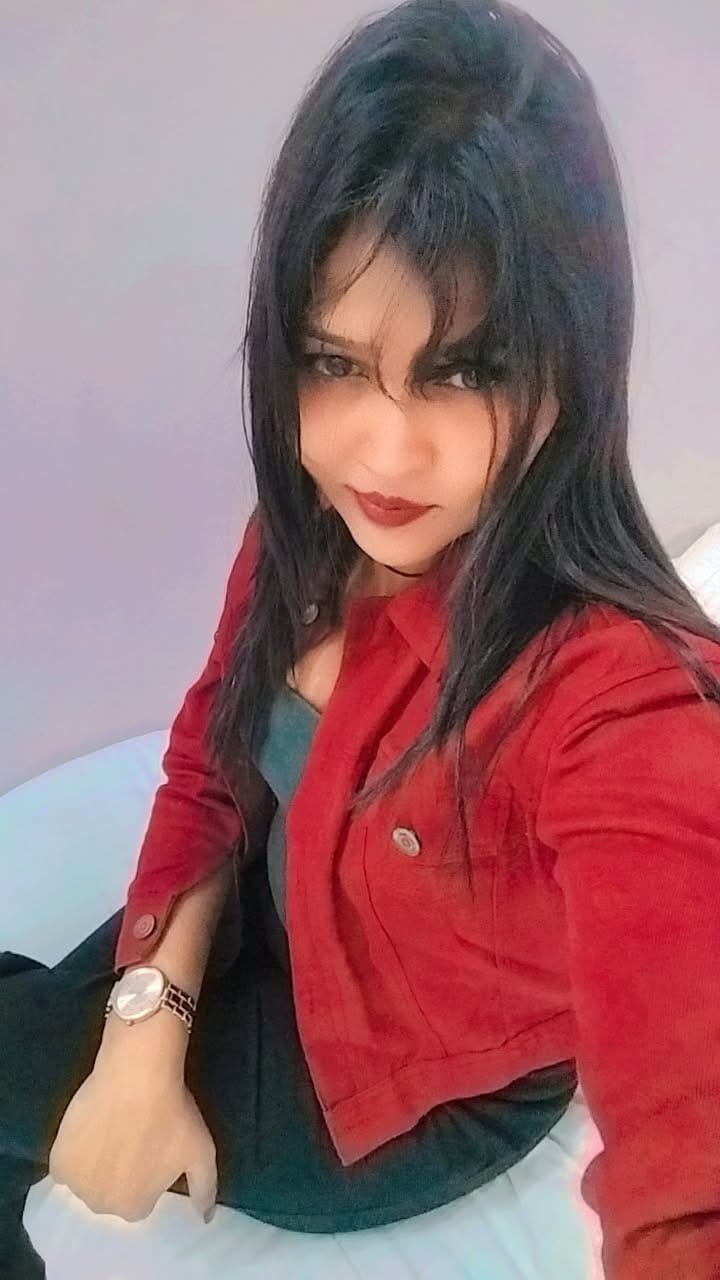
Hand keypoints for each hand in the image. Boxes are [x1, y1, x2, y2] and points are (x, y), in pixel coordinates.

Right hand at [48, 1062, 216, 1223]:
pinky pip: (66, 1165)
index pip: (140, 1198)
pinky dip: (75, 1153)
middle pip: (111, 1193)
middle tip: (133, 1136)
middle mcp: (102, 1205)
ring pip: (87, 1180)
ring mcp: (76, 1184)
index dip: (147, 1171)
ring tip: (112, 1129)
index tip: (152, 1146)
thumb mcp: (202, 1153)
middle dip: (121, 1172)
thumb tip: (204, 1218)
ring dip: (96, 1164)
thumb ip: (204, 1190)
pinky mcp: (58, 1160)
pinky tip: (91, 1130)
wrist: (137, 1074)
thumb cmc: (173, 1114)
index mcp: (135, 1208)